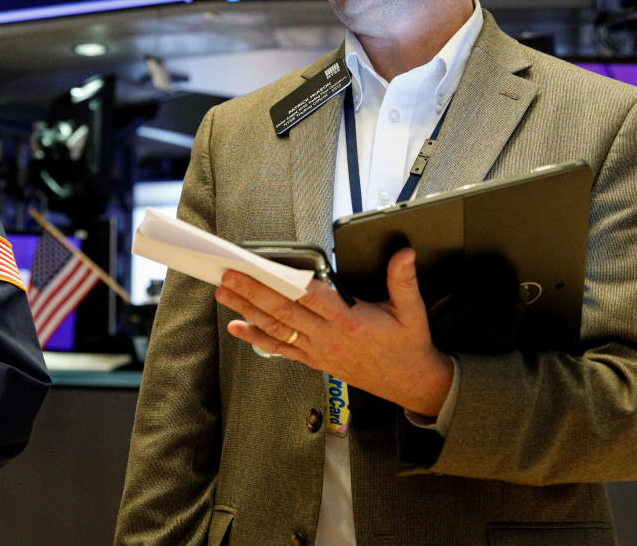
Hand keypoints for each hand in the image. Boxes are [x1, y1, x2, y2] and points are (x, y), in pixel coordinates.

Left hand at [214, 247, 453, 416]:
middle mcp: (328, 336)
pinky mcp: (314, 360)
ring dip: (247, 310)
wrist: (411, 383)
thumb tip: (405, 253)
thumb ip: (404, 280)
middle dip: (253, 292)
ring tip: (224, 294)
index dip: (285, 282)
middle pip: (283, 311)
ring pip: (276, 328)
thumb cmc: (408, 344)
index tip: (263, 267)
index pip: (311, 297)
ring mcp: (318, 350)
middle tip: (228, 275)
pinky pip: (280, 348)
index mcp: (350, 320)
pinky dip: (256, 338)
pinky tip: (236, 327)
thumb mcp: (412, 310)